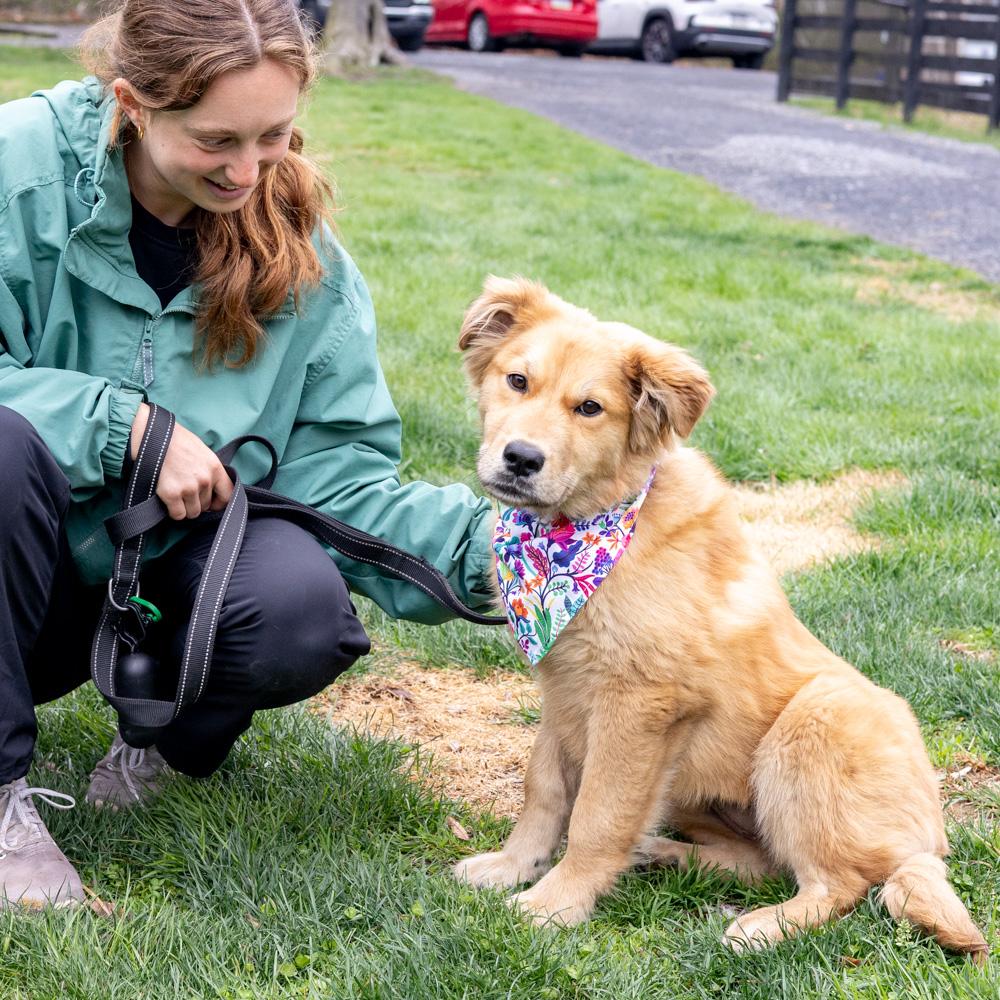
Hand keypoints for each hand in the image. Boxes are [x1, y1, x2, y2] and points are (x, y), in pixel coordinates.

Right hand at [130, 403, 232, 519]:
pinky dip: (174, 511)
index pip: (228, 496)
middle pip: (207, 506)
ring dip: (186, 508)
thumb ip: (210, 470)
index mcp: (215, 468)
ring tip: (178, 496)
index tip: (212, 504)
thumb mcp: (203, 451)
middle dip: (198, 503)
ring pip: (193, 513)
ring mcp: (188, 488)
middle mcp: (205, 480)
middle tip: (187, 494)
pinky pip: (178, 514)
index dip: (219, 503)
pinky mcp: (171, 494)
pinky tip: (169, 500)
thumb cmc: (176, 441)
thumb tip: (213, 489)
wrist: (152, 435)